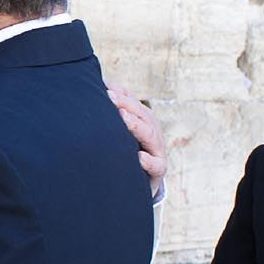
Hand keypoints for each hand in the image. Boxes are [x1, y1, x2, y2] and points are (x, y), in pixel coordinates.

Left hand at [106, 80, 167, 198]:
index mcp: (144, 119)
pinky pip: (156, 165)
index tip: (105, 88)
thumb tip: (104, 83)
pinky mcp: (159, 169)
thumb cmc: (130, 150)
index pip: (133, 103)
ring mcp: (157, 149)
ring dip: (136, 125)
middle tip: (110, 98)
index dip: (121, 94)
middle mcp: (153, 131)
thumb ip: (119, 107)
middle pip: (142, 114)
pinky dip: (148, 161)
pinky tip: (138, 158)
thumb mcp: (125, 129)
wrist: (143, 180)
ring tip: (122, 118)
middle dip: (126, 104)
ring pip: (149, 135)